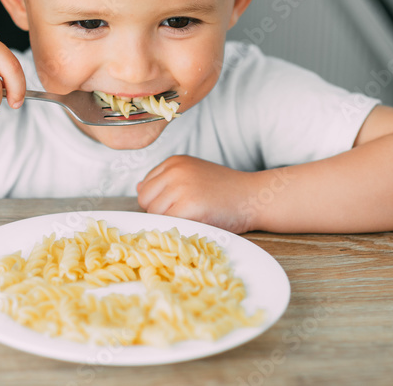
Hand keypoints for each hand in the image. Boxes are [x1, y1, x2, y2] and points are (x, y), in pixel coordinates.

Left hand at [136, 155, 259, 233]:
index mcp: (174, 162)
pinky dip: (177, 229)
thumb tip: (138, 187)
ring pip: (154, 215)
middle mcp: (174, 170)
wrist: (254, 197)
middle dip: (161, 212)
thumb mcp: (193, 176)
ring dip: (170, 222)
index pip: (146, 188)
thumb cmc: (225, 191)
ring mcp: (180, 187)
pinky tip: (196, 224)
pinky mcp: (188, 206)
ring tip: (195, 217)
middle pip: (145, 201)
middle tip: (188, 214)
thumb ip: (167, 181)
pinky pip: (167, 224)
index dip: (160, 202)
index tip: (180, 206)